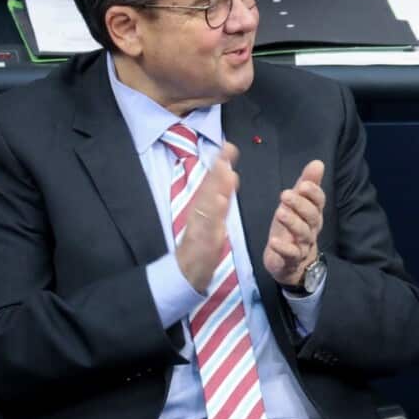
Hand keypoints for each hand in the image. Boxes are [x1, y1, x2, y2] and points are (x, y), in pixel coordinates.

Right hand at [175, 142, 238, 293]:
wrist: (187, 273)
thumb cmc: (201, 243)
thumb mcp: (212, 216)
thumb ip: (221, 196)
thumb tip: (231, 174)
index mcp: (204, 206)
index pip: (212, 182)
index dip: (220, 163)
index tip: (229, 145)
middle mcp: (201, 213)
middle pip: (209, 188)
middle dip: (218, 169)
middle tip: (227, 150)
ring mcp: (201, 227)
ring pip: (208, 204)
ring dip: (216, 187)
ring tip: (225, 171)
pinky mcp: (203, 243)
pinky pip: (208, 228)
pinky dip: (213, 215)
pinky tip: (219, 202)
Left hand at [263, 160, 325, 286]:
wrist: (292, 263)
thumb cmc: (293, 228)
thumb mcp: (297, 204)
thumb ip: (307, 184)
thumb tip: (318, 163)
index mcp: (313, 213)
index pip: (319, 202)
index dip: (313, 193)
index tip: (303, 184)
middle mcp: (312, 228)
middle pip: (311, 216)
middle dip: (300, 204)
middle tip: (285, 194)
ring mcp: (302, 245)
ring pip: (302, 233)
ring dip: (292, 222)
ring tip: (280, 213)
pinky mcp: (291, 259)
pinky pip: (290, 254)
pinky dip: (283, 248)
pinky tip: (274, 241)